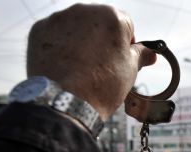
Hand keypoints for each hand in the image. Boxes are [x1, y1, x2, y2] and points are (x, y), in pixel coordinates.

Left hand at [26, 4, 155, 120]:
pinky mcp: (40, 30)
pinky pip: (56, 35)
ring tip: (81, 69)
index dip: (126, 44)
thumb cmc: (103, 85)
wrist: (66, 102)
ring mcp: (59, 19)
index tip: (121, 61)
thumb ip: (141, 55)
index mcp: (112, 16)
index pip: (126, 24)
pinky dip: (60, 47)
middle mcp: (84, 10)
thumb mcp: (130, 70)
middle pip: (100, 23)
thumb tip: (151, 53)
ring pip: (77, 28)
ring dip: (81, 42)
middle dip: (102, 40)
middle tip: (102, 67)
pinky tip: (65, 66)